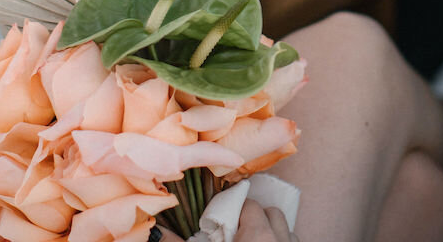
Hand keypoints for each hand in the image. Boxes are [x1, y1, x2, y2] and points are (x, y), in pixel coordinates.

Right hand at [156, 200, 298, 241]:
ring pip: (287, 230)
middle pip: (271, 213)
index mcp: (258, 235)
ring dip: (271, 232)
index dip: (232, 208)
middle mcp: (282, 239)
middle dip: (254, 218)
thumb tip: (156, 231)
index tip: (221, 218)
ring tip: (250, 241)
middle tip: (234, 232)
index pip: (248, 204)